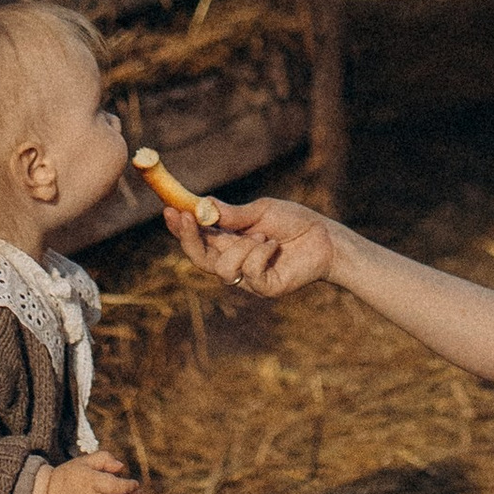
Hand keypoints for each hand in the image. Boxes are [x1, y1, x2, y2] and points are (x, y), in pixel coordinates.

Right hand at [175, 193, 342, 298]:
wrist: (324, 237)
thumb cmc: (293, 221)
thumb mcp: (260, 211)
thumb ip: (233, 214)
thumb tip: (202, 205)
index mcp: (228, 241)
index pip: (197, 238)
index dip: (180, 227)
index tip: (168, 209)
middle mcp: (233, 260)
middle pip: (199, 258)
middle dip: (189, 238)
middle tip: (186, 216)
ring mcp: (247, 278)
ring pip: (223, 268)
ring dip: (243, 247)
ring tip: (264, 236)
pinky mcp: (264, 288)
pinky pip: (249, 272)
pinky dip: (261, 253)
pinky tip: (274, 246)